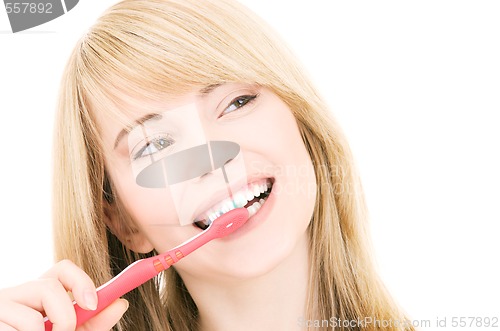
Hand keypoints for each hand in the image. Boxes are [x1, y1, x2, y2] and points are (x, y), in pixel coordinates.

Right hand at [0, 260, 127, 330]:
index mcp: (39, 295)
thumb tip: (120, 303)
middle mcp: (17, 296)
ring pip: (31, 318)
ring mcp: (0, 309)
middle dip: (66, 316)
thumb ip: (94, 322)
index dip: (81, 281)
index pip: (62, 269)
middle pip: (48, 286)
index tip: (92, 304)